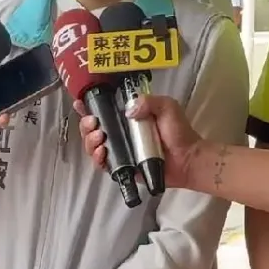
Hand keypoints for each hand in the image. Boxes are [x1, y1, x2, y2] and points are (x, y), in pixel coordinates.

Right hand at [75, 95, 201, 188]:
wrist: (188, 158)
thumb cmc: (179, 132)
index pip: (103, 111)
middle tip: (93, 123)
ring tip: (100, 138)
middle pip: (92, 129)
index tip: (80, 104)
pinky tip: (102, 152)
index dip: (89, 108)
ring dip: (90, 141)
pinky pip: (103, 164)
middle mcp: (120, 134)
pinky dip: (97, 159)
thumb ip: (149, 102)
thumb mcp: (167, 107)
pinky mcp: (123, 167)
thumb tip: (128, 110)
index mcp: (128, 118)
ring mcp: (120, 151)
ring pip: (93, 146)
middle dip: (86, 125)